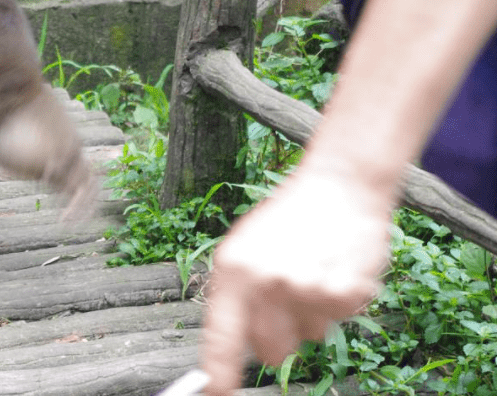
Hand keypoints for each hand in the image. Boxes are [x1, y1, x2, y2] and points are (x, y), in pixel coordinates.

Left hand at [201, 160, 393, 395]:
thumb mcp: (244, 248)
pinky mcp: (342, 292)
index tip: (216, 393)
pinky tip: (333, 270)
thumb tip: (229, 344)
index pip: (221, 338)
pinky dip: (338, 302)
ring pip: (308, 337)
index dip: (219, 374)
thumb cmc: (288, 217)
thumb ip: (234, 294)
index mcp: (234, 270)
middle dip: (277, 337)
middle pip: (270, 352)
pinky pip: (338, 320)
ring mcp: (305, 288)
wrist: (338, 185)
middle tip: (284, 302)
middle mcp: (266, 282)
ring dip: (310, 314)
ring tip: (310, 272)